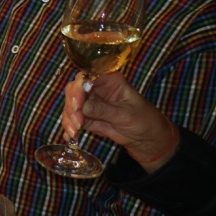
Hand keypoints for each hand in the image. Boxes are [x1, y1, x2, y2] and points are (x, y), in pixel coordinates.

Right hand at [62, 71, 179, 172]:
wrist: (146, 138)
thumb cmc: (143, 120)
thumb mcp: (126, 115)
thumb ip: (104, 110)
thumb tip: (83, 107)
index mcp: (109, 80)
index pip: (88, 77)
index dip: (78, 88)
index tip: (77, 105)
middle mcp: (96, 88)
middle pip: (74, 90)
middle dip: (72, 106)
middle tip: (76, 121)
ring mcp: (90, 102)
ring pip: (70, 105)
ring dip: (69, 118)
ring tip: (75, 132)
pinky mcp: (86, 116)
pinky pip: (72, 118)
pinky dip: (69, 126)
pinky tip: (70, 137)